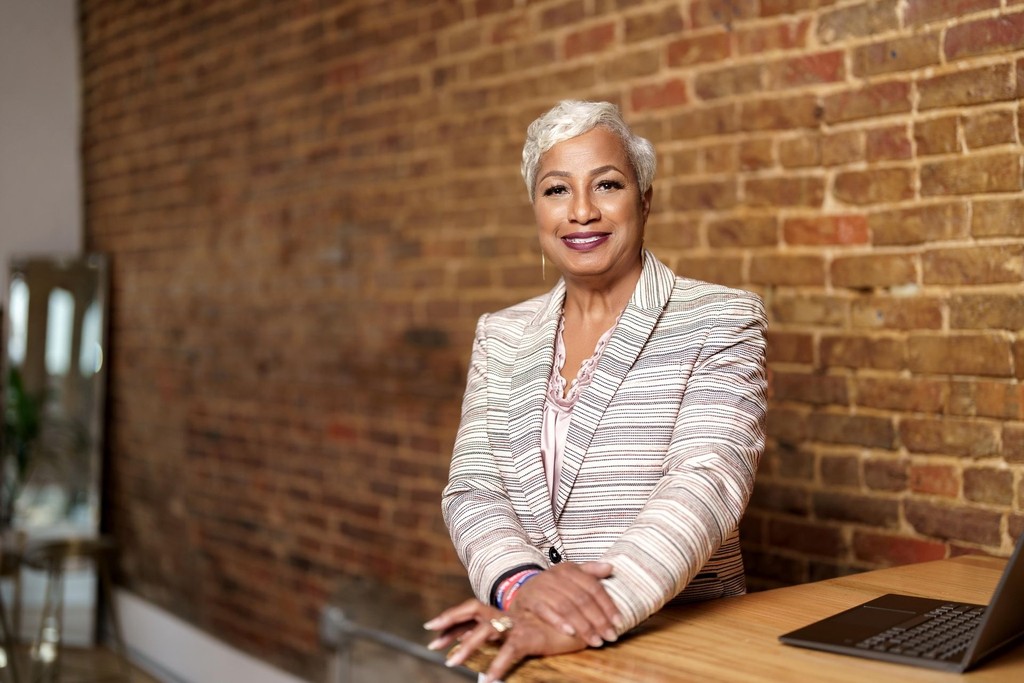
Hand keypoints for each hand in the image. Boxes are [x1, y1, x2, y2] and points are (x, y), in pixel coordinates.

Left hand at [425, 598, 584, 682]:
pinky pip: (509, 652)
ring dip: (466, 647)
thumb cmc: (560, 626)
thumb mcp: (530, 632)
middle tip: (431, 642)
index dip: (452, 618)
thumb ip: (508, 635)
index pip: (472, 609)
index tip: (431, 629)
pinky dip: (498, 667)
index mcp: (505, 612)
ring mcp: (518, 624)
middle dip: (449, 623)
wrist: (587, 618)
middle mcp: (508, 615)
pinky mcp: (530, 637)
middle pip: (473, 611)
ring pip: (486, 631)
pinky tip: (489, 682)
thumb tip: (485, 648)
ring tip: (451, 663)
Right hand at [508, 561, 622, 646]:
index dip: (608, 605)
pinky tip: (571, 633)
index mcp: (569, 569)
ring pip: (566, 606)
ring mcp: (541, 587)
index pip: (593, 587)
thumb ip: (590, 572)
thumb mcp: (570, 575)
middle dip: (599, 620)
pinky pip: (545, 611)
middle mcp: (555, 576)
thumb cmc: (553, 586)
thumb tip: (610, 567)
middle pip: (582, 599)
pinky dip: (558, 621)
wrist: (522, 590)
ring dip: (583, 625)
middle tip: (610, 636)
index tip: (619, 622)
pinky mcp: (529, 599)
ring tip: (595, 641)